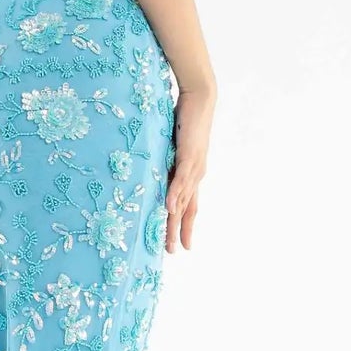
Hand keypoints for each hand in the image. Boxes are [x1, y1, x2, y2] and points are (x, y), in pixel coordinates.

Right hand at [164, 84, 214, 252]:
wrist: (199, 98)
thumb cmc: (186, 118)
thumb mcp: (172, 145)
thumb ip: (165, 160)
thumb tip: (151, 170)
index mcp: (192, 174)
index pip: (189, 205)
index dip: (184, 225)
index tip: (180, 245)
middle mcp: (196, 174)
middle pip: (187, 209)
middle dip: (179, 232)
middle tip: (172, 253)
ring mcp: (194, 167)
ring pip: (184, 200)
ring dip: (175, 222)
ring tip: (168, 240)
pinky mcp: (190, 155)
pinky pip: (181, 179)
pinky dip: (176, 195)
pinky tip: (170, 209)